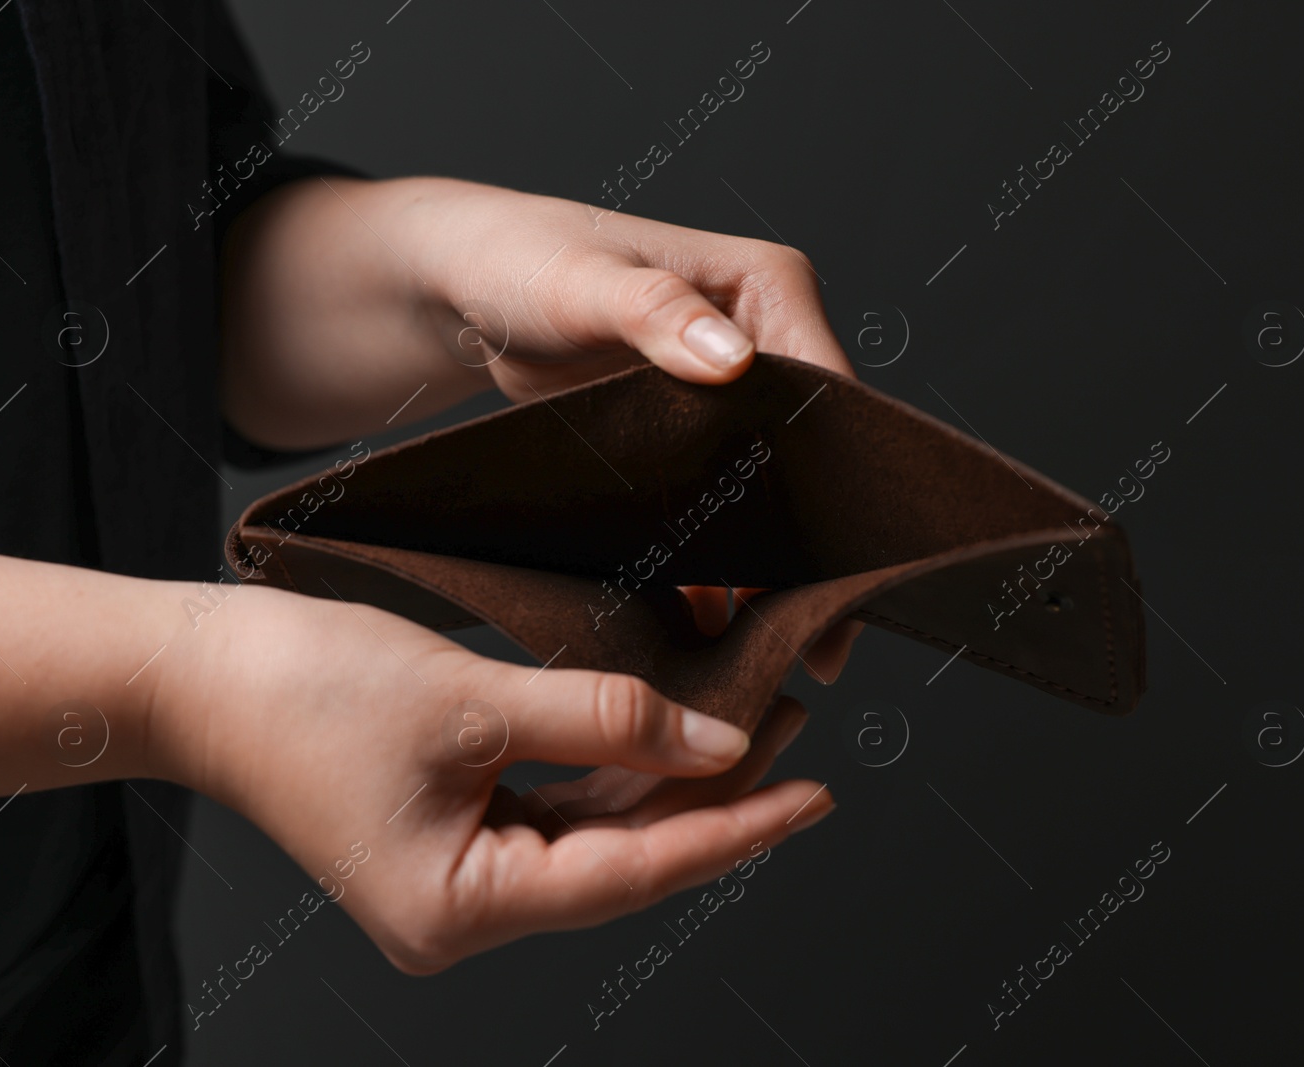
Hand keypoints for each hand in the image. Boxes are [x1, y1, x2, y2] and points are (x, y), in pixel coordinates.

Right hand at [152, 583, 833, 973]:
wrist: (196, 674)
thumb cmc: (306, 691)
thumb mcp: (475, 702)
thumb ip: (605, 722)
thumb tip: (715, 739)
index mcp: (460, 910)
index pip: (633, 874)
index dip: (731, 831)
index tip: (811, 796)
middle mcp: (462, 912)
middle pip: (619, 858)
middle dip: (707, 797)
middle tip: (793, 733)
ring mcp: (453, 876)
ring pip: (592, 833)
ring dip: (664, 779)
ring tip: (749, 722)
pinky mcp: (445, 833)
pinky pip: (551, 809)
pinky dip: (609, 771)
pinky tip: (663, 734)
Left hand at [383, 178, 865, 669]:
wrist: (464, 285)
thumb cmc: (520, 259)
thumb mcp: (583, 282)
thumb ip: (655, 312)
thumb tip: (733, 360)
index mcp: (766, 286)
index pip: (827, 389)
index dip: (838, 474)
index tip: (829, 556)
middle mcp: (763, 337)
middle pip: (813, 453)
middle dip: (814, 540)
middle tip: (817, 635)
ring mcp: (729, 391)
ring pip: (770, 489)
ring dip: (769, 562)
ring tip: (769, 646)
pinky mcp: (690, 433)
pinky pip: (718, 504)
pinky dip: (716, 560)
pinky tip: (710, 624)